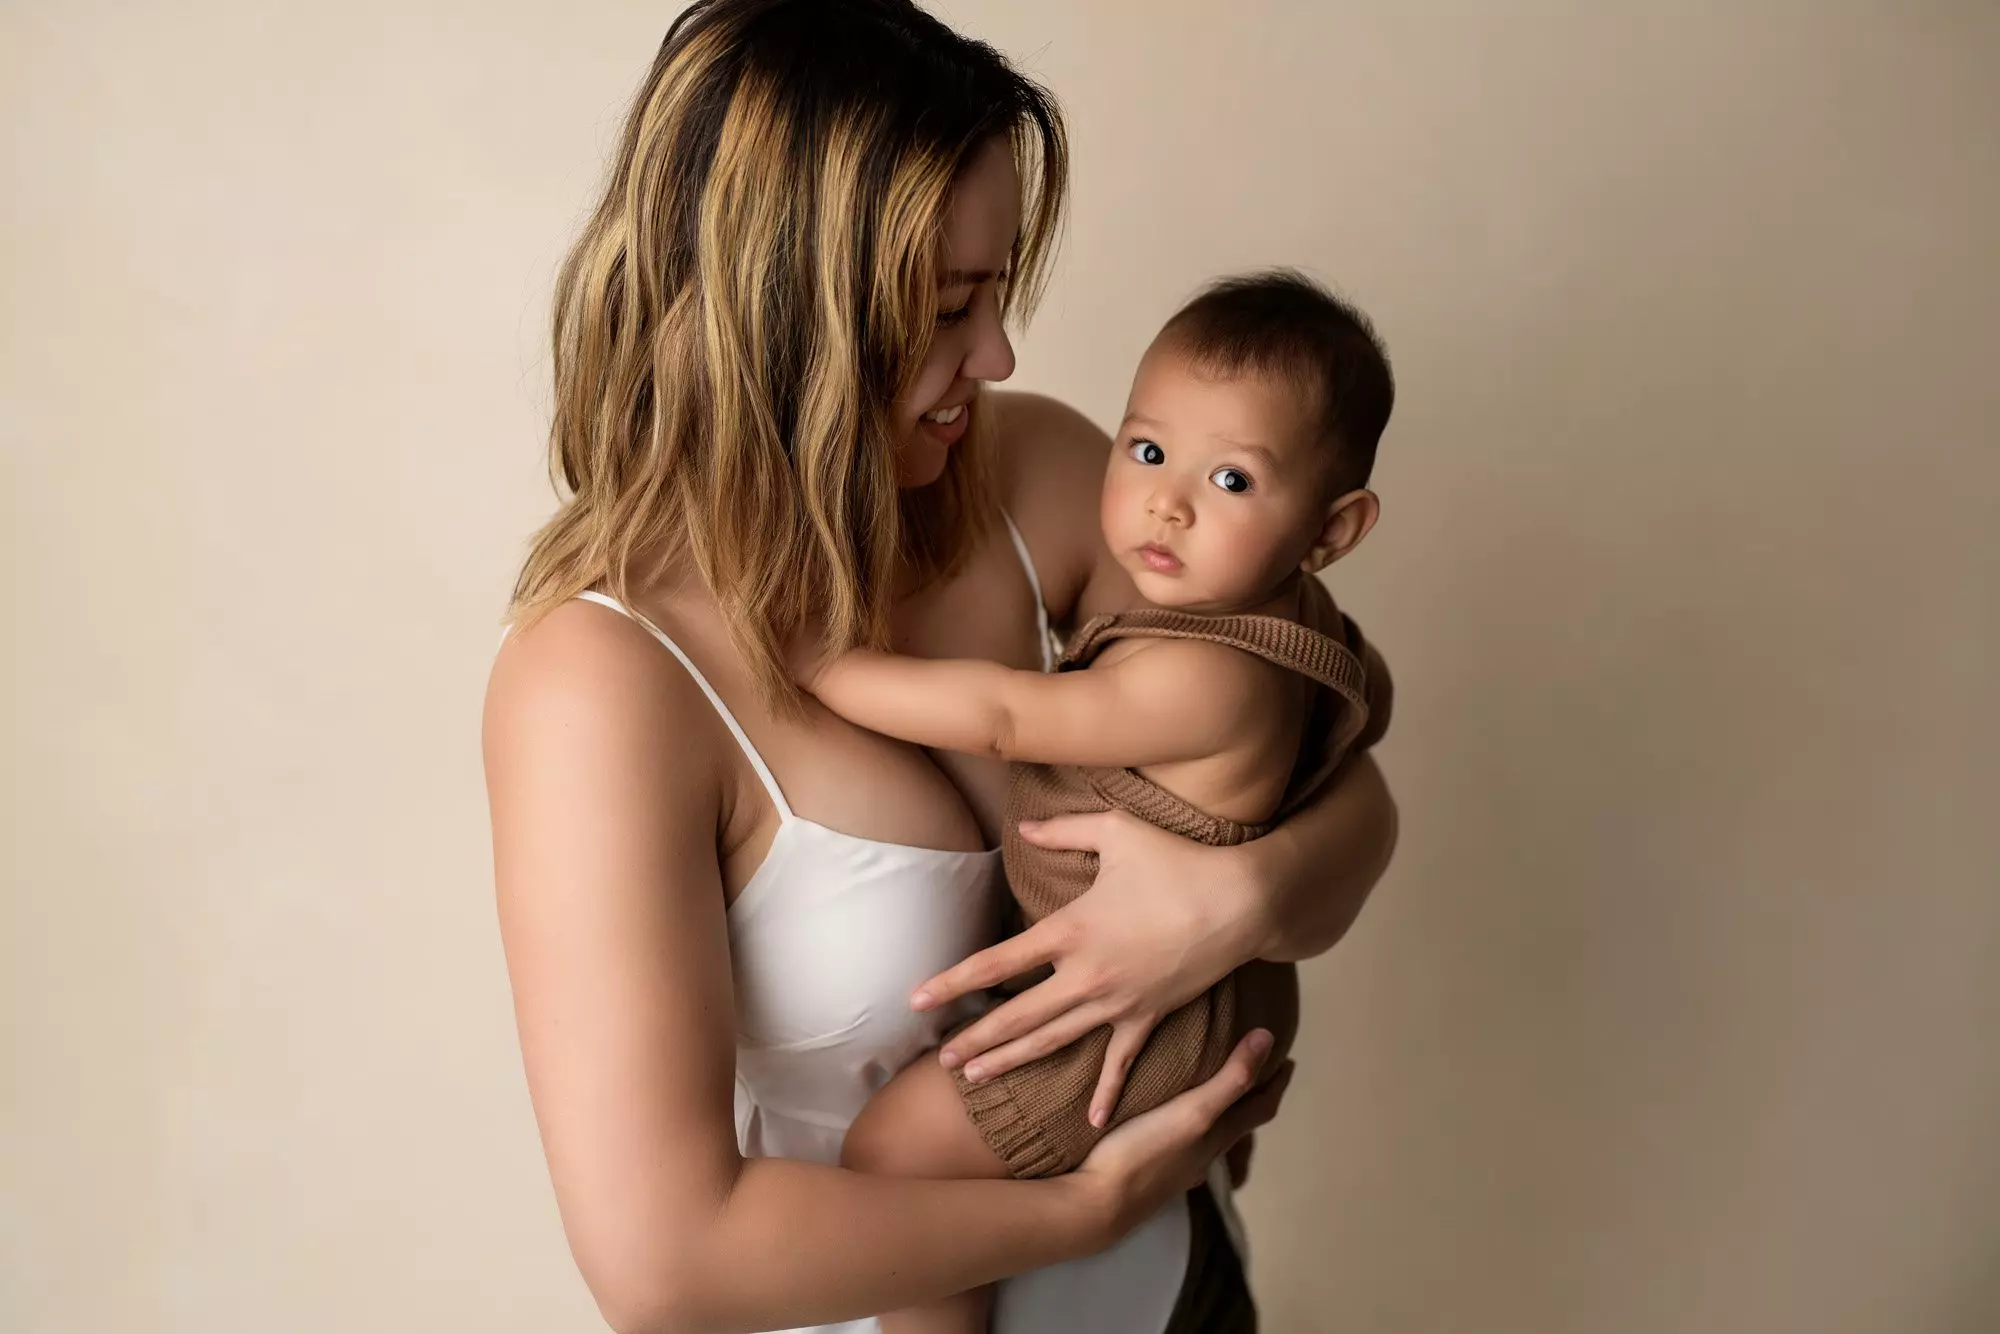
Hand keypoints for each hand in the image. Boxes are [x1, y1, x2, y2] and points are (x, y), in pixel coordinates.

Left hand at [914, 808, 1269, 1125]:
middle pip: (1018, 1016)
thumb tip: (1023, 826)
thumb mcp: (1117, 833)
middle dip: (976, 1040)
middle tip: (942, 1060)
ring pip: (1054, 1041)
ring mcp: (1119, 1001)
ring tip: (977, 1078)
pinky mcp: (1150, 1016)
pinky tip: (1090, 1125)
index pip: (997, 963)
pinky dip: (1105, 1093)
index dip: (953, 982)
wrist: (1241, 901)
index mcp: (1071, 931)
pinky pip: (1121, 1061)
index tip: (917, 1000)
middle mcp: (1086, 974)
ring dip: (1014, 1060)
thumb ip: (1063, 829)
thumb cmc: (1178, 861)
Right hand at [1072, 1030, 1290, 1238]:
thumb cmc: (1145, 1153)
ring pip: (1209, 1138)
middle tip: (1251, 1069)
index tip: (1287, 1061)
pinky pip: (1180, 1147)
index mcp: (1217, 1136)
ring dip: (1218, 1115)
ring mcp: (1177, 1168)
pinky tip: (1165, 1127)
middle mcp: (1203, 1155)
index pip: (1260, 1108)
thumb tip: (1267, 1038)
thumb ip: (1231, 1079)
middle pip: (1238, 1124)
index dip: (1277, 1084)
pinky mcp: (1150, 1172)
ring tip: (1208, 1092)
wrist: (1099, 1203)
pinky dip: (1185, 1130)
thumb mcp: (1194, 1111)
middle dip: (1249, 1097)